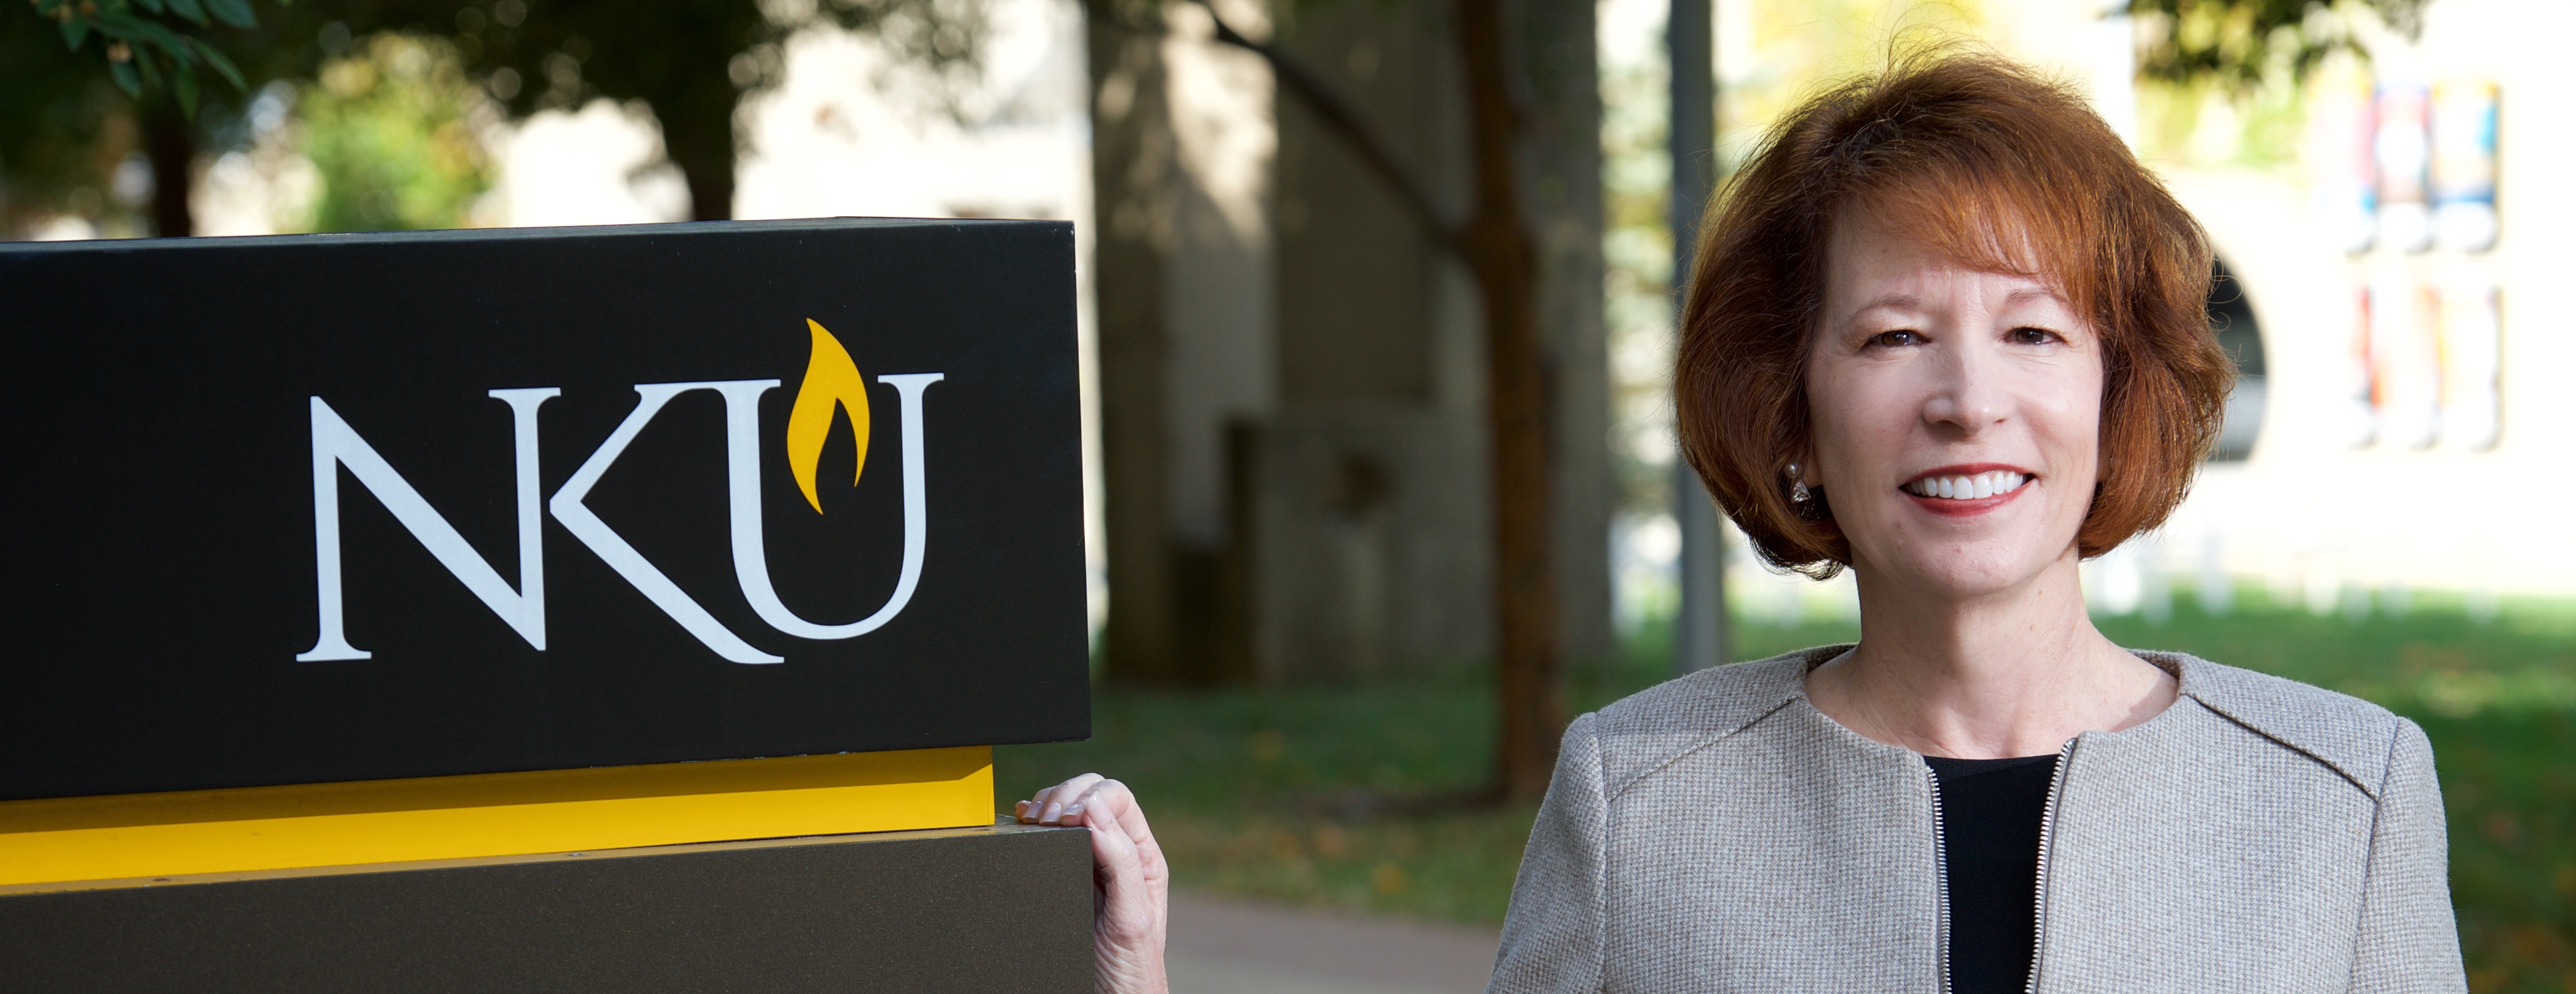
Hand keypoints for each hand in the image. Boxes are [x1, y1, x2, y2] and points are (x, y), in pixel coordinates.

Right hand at [1017, 773, 1168, 993]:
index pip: (1118, 799)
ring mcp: (1087, 866)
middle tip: (1042, 818)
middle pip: (1090, 795)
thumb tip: (1097, 810)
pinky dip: (1031, 825)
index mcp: (1142, 857)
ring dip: (1046, 805)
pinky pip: (1047, 839)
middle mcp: (1116, 855)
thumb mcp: (1133, 916)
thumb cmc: (1130, 970)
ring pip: (1067, 811)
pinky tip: (1024, 825)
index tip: (1066, 818)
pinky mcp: (1061, 880)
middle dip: (1063, 795)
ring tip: (1032, 820)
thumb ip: (1122, 862)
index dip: (1089, 796)